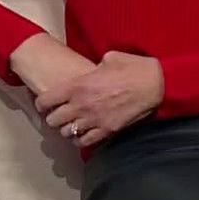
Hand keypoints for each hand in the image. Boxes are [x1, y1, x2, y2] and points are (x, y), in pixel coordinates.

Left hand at [35, 51, 164, 147]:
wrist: (155, 84)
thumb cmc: (134, 68)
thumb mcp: (110, 57)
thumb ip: (93, 67)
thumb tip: (92, 69)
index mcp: (79, 85)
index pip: (45, 100)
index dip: (42, 102)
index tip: (46, 102)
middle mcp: (82, 105)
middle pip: (53, 120)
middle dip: (53, 116)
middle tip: (59, 113)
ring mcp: (94, 120)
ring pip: (66, 133)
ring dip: (66, 128)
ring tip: (71, 124)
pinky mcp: (107, 130)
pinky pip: (84, 142)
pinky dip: (80, 139)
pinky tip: (83, 133)